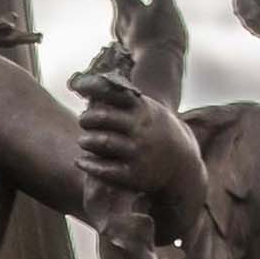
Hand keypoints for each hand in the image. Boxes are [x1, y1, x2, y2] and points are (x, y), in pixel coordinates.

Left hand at [77, 71, 201, 218]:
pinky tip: (81, 161)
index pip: (114, 93)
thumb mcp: (149, 110)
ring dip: (87, 141)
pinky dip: (89, 164)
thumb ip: (125, 99)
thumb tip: (94, 83)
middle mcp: (141, 128)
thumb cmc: (156, 133)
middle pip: (104, 117)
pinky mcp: (133, 175)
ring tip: (83, 141)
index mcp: (143, 109)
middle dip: (87, 118)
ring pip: (102, 142)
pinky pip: (105, 169)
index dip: (93, 88)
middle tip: (83, 121)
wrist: (181, 165)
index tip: (79, 88)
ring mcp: (137, 151)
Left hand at [105, 0, 186, 62]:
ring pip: (126, 12)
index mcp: (125, 10)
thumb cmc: (161, 37)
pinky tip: (146, 16)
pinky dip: (138, 13)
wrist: (159, 71)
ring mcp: (126, 37)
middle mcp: (121, 23)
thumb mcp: (163, 4)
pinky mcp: (133, 48)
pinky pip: (132, 25)